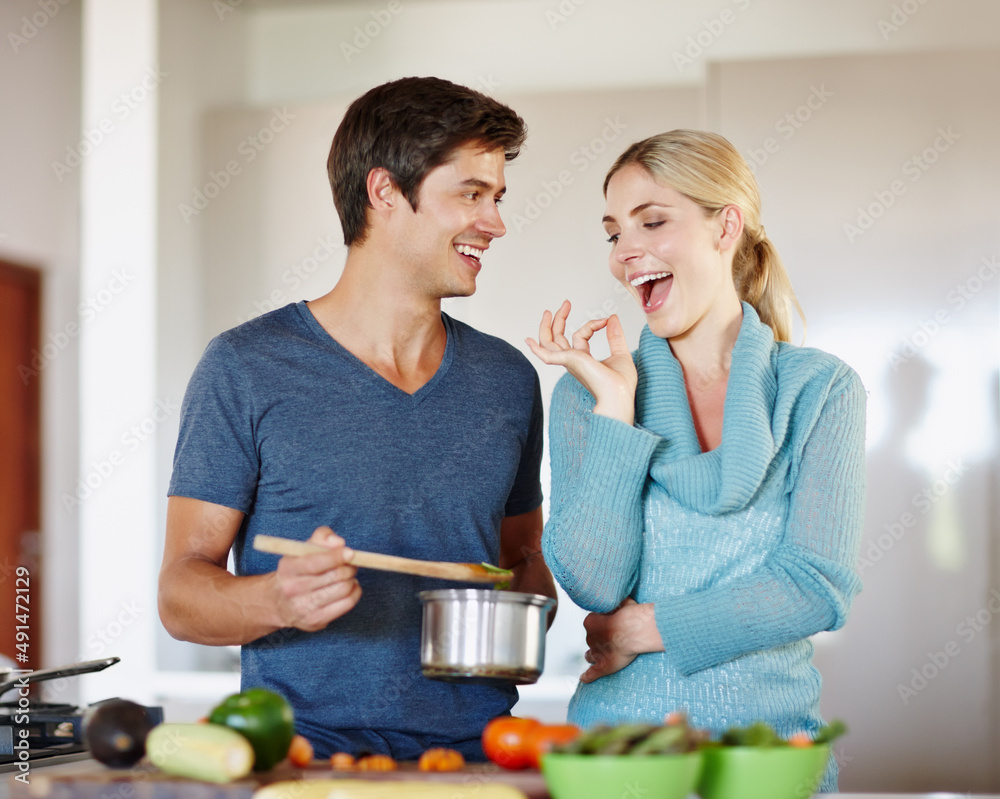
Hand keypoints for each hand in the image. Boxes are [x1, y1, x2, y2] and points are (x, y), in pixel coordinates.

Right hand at [272, 526, 360, 630]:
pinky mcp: (315, 621)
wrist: (279, 602)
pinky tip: (349, 587)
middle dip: (349, 567)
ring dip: (352, 579)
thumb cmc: (298, 569)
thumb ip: (322, 537)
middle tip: (351, 563)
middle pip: (334, 576)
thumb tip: (339, 542)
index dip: (336, 557)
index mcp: (288, 568)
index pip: (315, 563)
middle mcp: (292, 589)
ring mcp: (303, 607)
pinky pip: (347, 603)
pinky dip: (354, 592)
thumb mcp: (303, 548)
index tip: (351, 552)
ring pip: (343, 589)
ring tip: (348, 576)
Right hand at [526, 300, 636, 425]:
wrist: (619, 397)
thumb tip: (612, 318)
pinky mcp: (569, 361)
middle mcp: (573, 361)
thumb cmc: (620, 386)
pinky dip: (537, 349)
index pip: (580, 335)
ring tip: (550, 311)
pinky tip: (528, 341)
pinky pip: (547, 355)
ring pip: (549, 342)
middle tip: (566, 303)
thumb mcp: (620, 354)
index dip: (592, 324)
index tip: (606, 320)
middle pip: (558, 337)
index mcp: (583, 360)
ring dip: (547, 326)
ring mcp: (569, 361)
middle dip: (559, 319)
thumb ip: (615, 336)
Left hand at [580, 599, 663, 682]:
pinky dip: (587, 676)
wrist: (635, 629)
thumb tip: (617, 603)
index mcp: (590, 621)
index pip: (592, 624)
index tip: (611, 624)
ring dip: (594, 655)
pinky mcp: (603, 666)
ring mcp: (596, 652)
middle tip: (612, 639)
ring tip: (603, 656)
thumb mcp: (621, 602)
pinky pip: (592, 673)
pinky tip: (584, 678)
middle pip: (592, 639)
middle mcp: (590, 637)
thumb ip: (615, 604)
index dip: (602, 624)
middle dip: (599, 639)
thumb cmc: (630, 614)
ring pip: (591, 654)